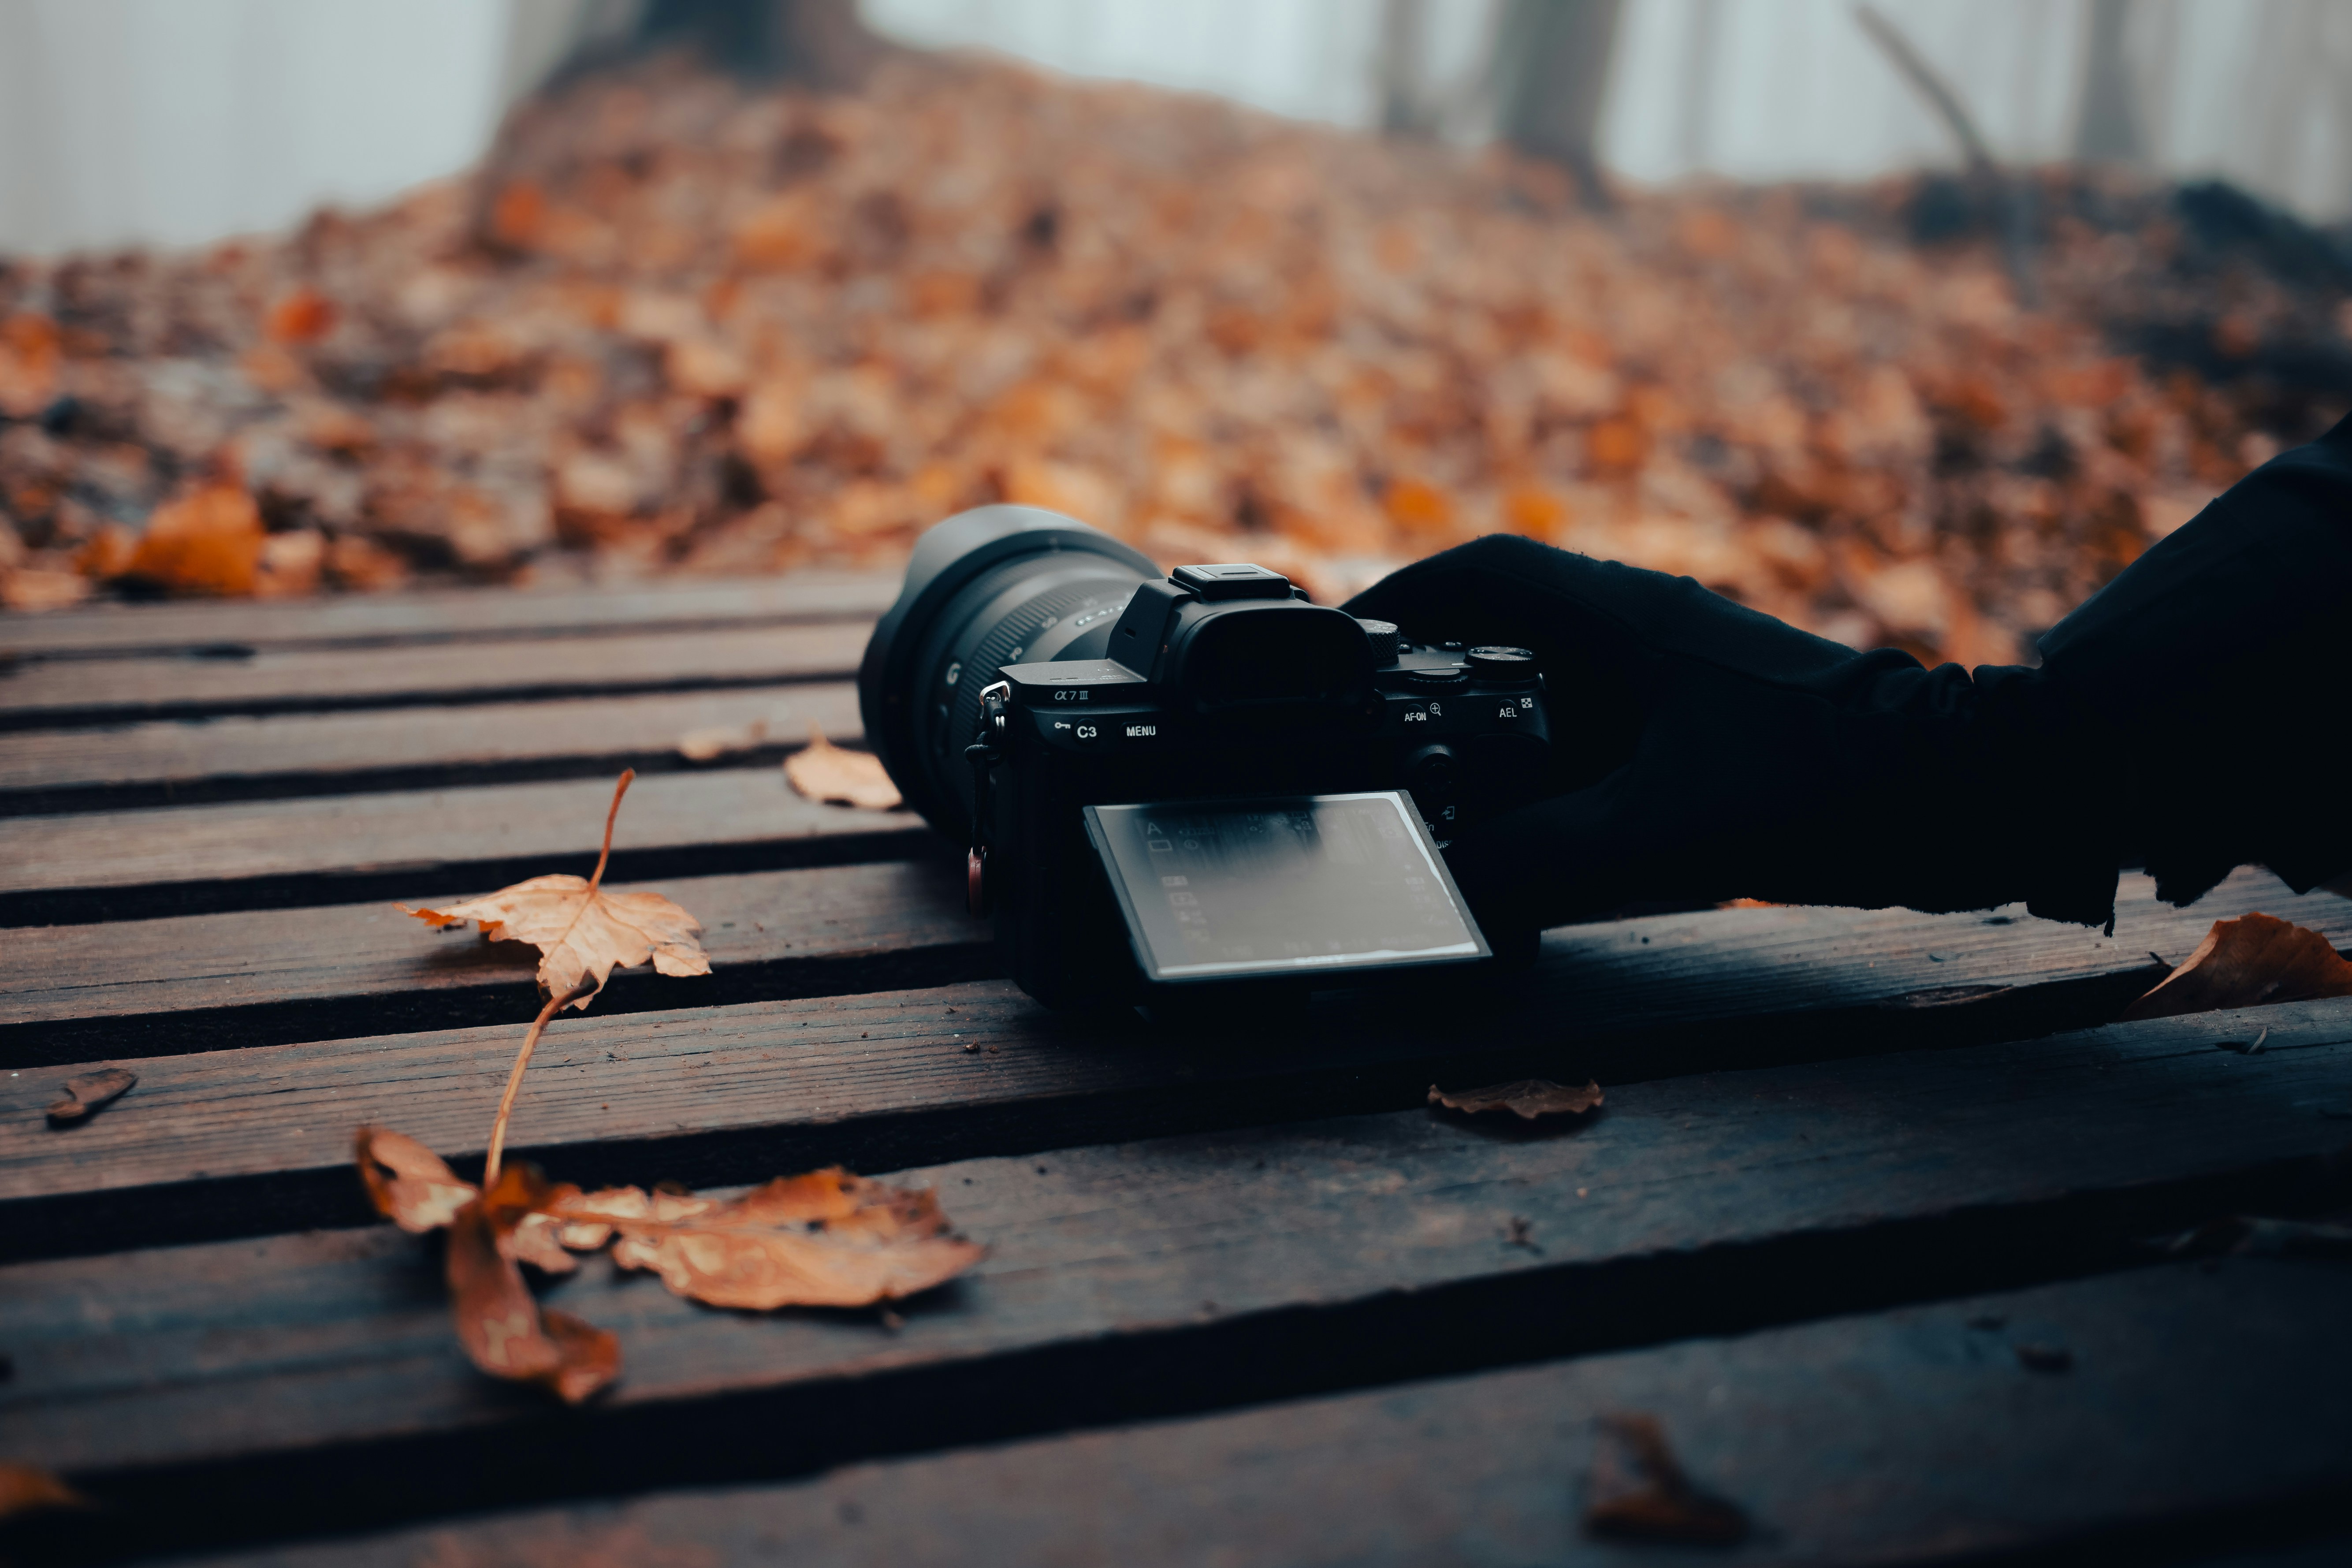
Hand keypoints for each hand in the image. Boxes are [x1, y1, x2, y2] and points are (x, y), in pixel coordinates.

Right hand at [1347, 535, 2118, 932]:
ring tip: (1447, 795)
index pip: (1487, 573)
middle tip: (1383, 738)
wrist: (1965, 793)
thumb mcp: (1662, 830)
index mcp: (1629, 618)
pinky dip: (1561, 770)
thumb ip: (1545, 860)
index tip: (1346, 639)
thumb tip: (1454, 891)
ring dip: (1502, 733)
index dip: (1405, 598)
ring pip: (1560, 687)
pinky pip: (1608, 734)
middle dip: (1441, 680)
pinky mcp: (1713, 726)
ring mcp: (1685, 676)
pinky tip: (1540, 829)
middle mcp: (1651, 631)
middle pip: (1512, 630)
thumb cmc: (1824, 784)